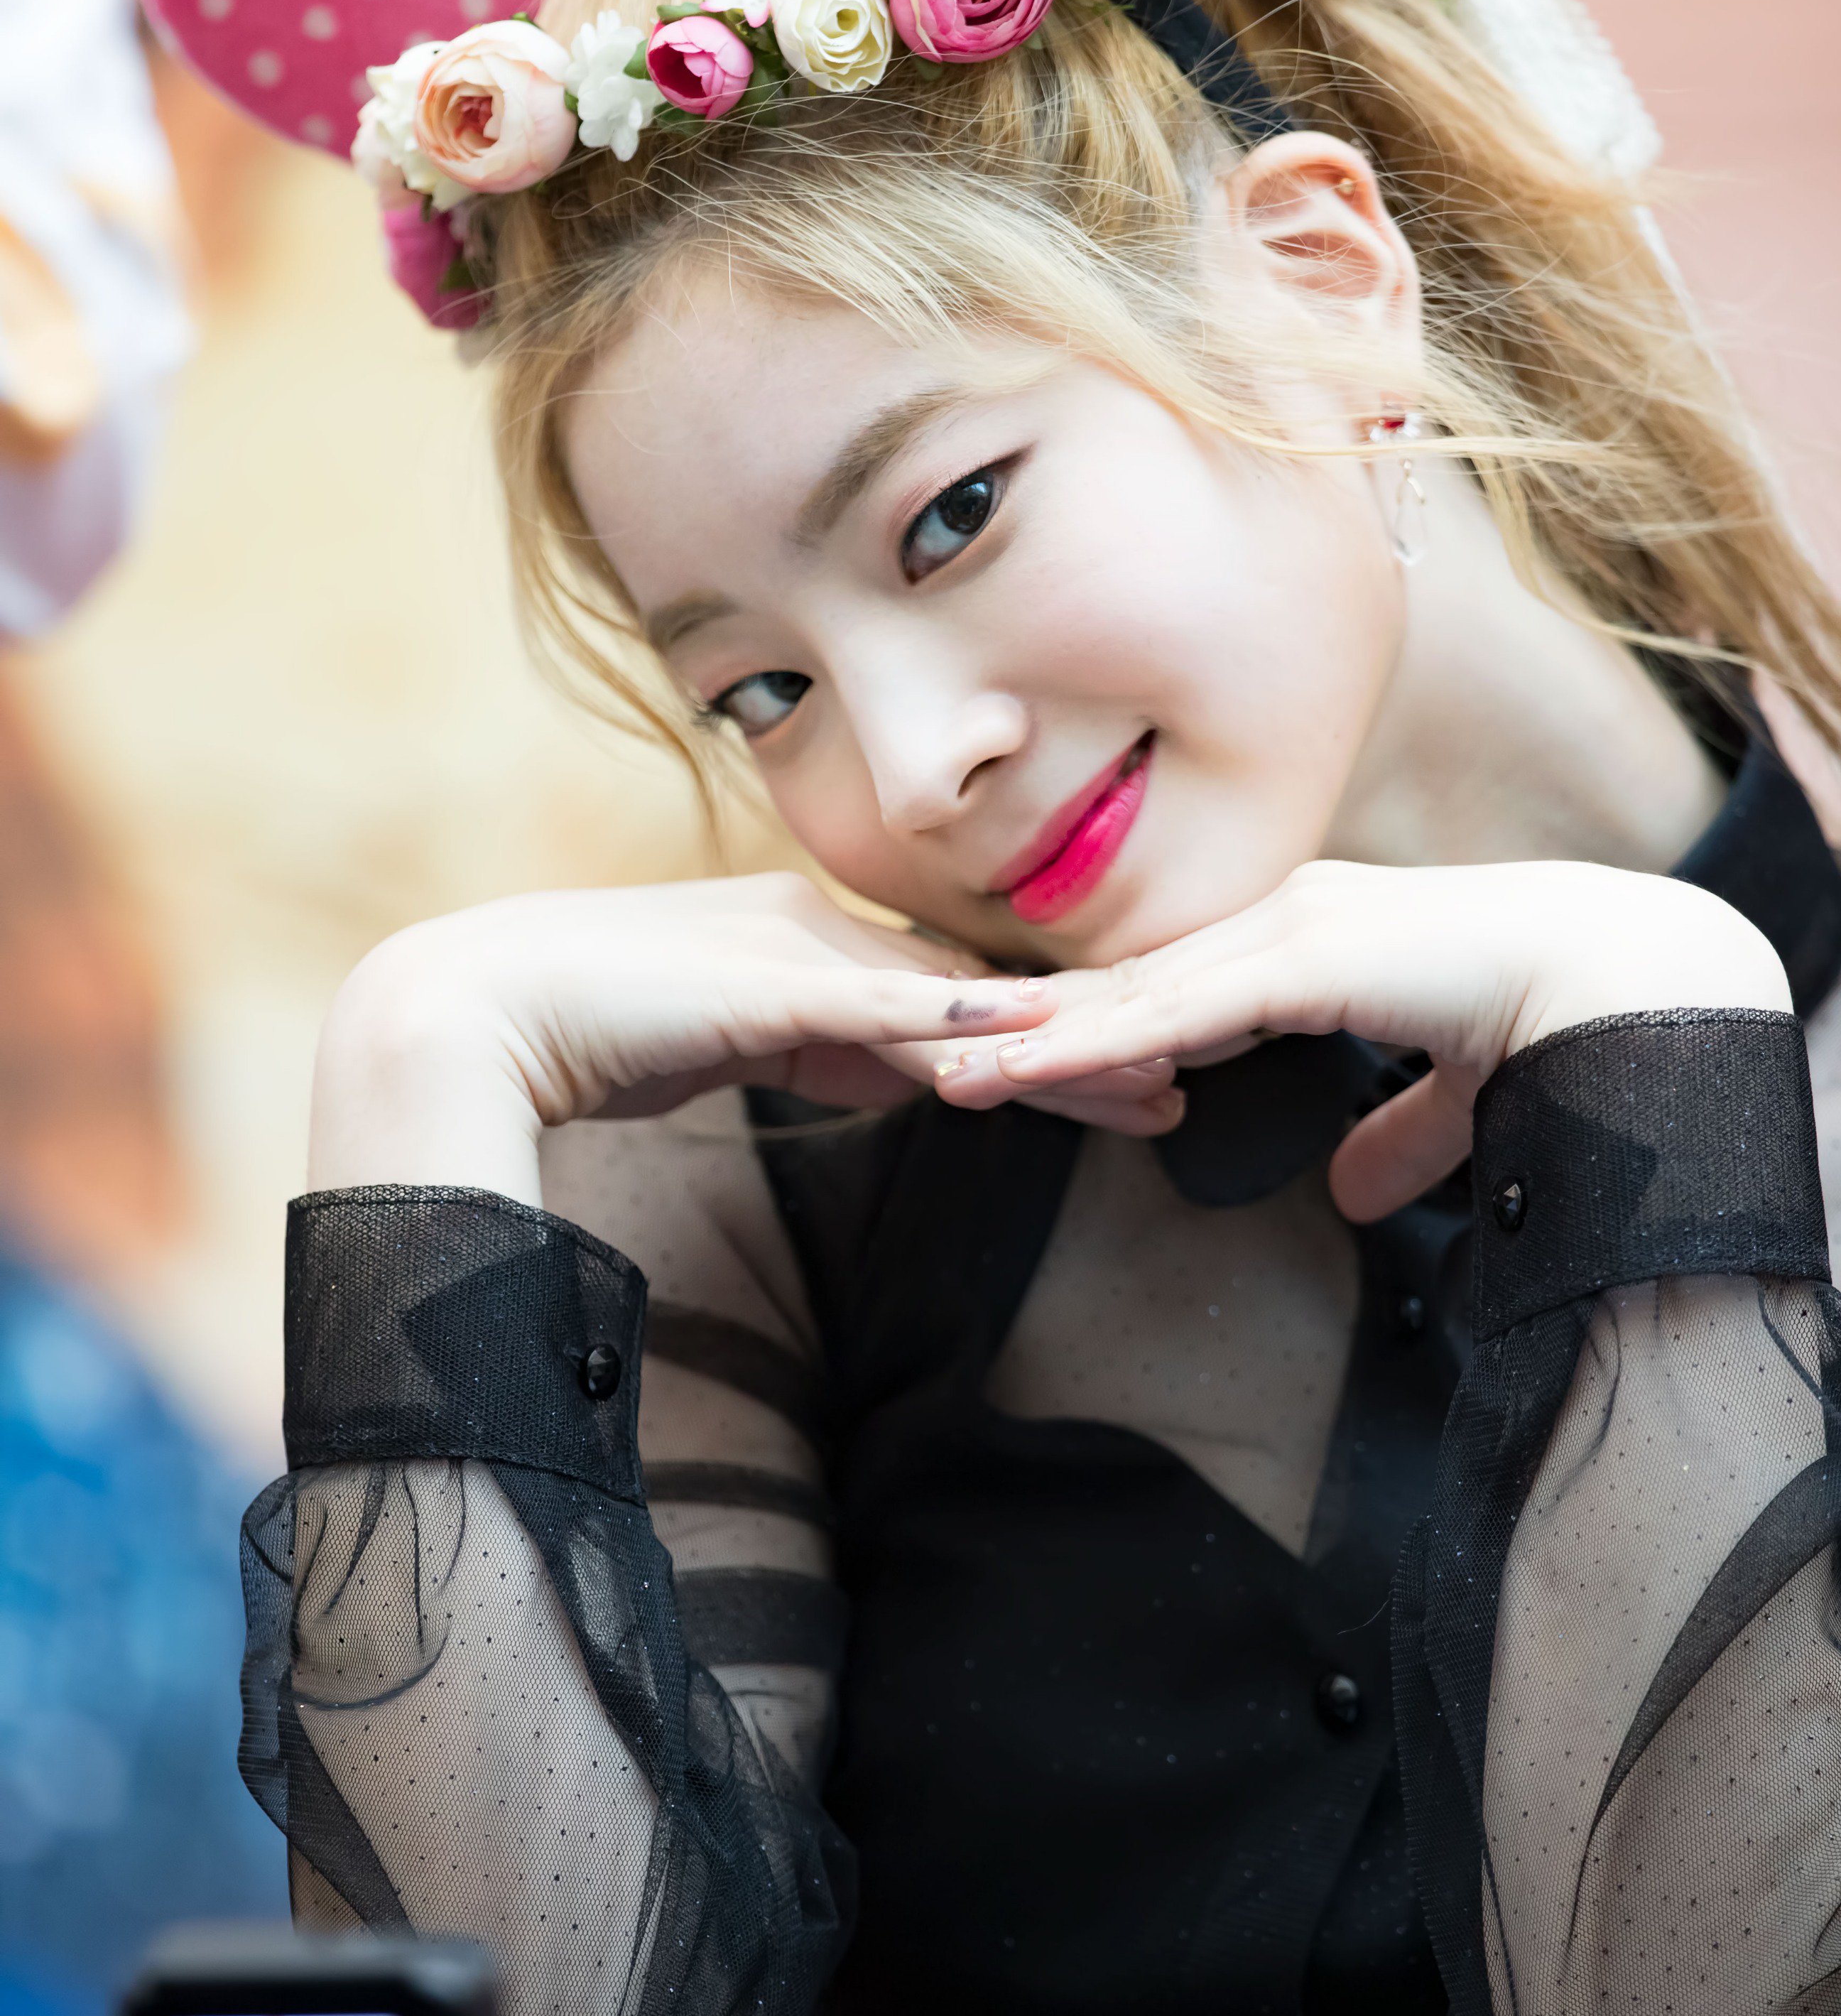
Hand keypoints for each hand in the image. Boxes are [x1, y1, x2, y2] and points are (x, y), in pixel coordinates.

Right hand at [309, 874, 1180, 1202]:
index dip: (1052, 1029)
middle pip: (983, 992)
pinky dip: (958, 1038)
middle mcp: (817, 928)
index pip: (958, 991)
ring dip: (1063, 1050)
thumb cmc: (581, 1033)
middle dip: (1094, 1037)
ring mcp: (792, 951)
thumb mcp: (729, 1046)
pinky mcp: (759, 987)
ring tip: (1162, 1087)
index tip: (1140, 1060)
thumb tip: (898, 1073)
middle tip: (1198, 1074)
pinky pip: (881, 1018)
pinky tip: (1028, 1058)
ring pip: (957, 1007)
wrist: (467, 1013)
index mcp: (810, 939)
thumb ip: (815, 1048)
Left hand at [928, 860, 1790, 1221]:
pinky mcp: (1304, 961)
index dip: (1092, 1022)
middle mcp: (1285, 921)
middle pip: (1128, 982)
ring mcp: (1289, 932)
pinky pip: (1172, 1015)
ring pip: (1130, 995)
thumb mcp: (1448, 1094)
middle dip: (1030, 1024)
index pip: (1175, 987)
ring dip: (1032, 1036)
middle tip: (934, 1056)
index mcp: (1313, 941)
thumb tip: (1354, 1190)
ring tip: (939, 1071)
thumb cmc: (1555, 1026)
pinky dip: (1089, 1044)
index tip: (1017, 1053)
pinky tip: (1023, 1070)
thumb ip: (1395, 1132)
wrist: (1630, 984)